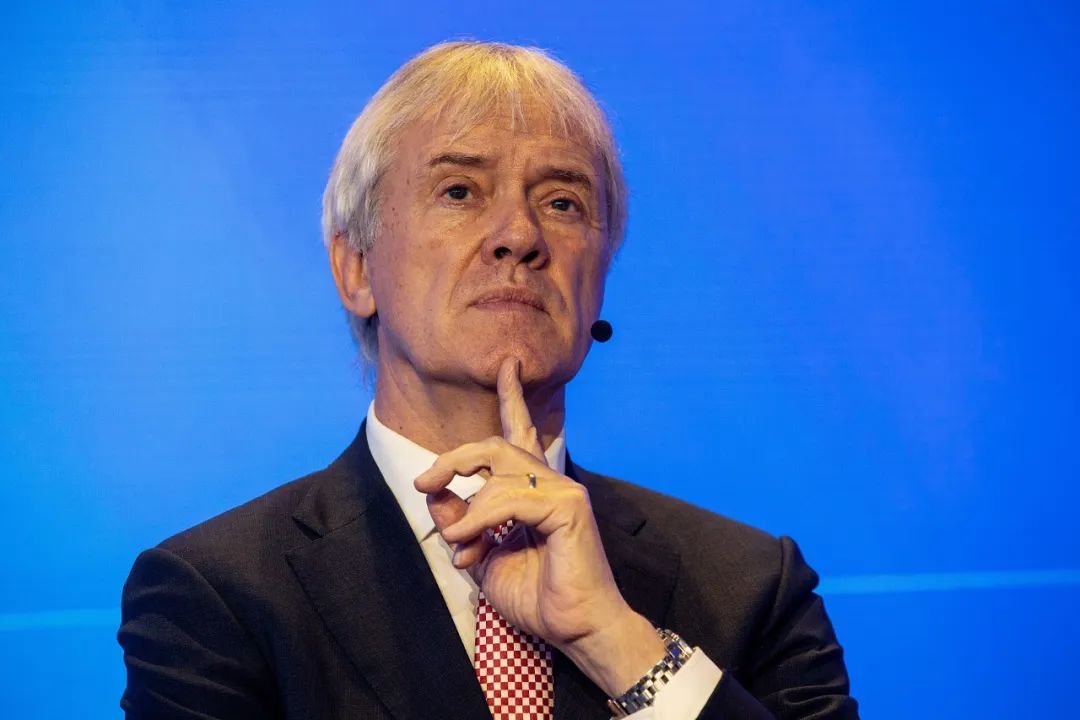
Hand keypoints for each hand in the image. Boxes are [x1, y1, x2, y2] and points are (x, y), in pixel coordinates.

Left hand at [414, 358, 665, 696]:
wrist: (575, 628)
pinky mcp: (568, 505)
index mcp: (534, 489)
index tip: (508, 364)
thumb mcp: (482, 557)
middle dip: (454, 458)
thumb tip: (437, 493)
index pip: (521, 432)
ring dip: (467, 509)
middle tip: (424, 481)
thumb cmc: (538, 596)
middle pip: (496, 444)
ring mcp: (564, 489)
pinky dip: (480, 518)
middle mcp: (552, 480)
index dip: (512, 397)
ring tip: (455, 543)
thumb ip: (462, 522)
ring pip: (500, 469)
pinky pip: (510, 496)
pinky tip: (467, 542)